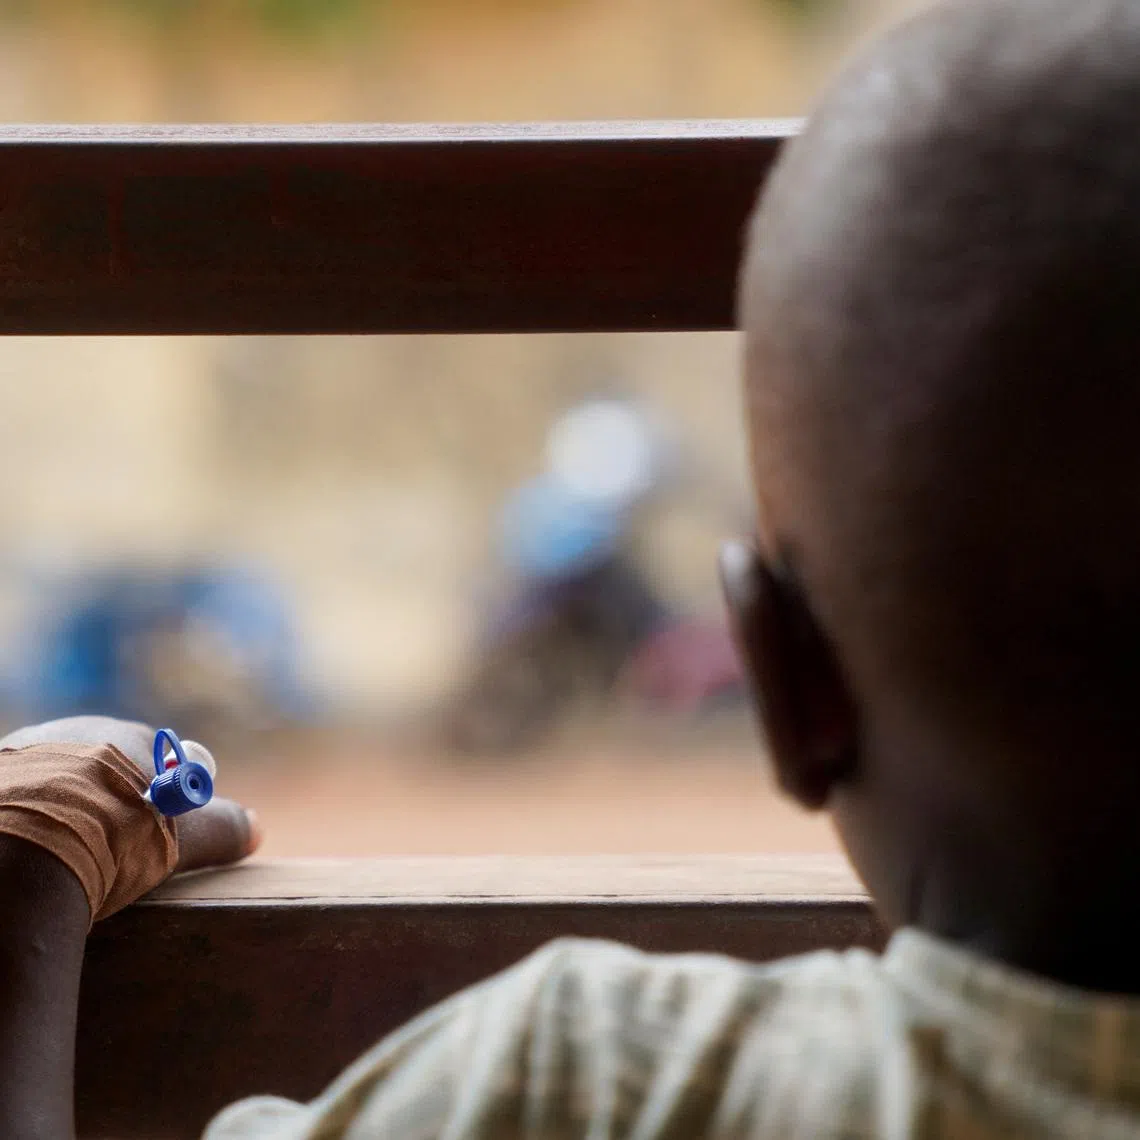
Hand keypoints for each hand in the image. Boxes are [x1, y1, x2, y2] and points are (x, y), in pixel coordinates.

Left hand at [0, 716, 261, 874]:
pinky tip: (36, 840)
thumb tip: (255, 828)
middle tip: (125, 846)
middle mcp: (90, 729)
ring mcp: (35, 746)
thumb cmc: (111, 840)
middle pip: (124, 763)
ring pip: (72, 771)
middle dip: (131, 795)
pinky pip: (27, 784)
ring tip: (73, 848)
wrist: (15, 849)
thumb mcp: (180, 840)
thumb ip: (224, 828)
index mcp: (142, 738)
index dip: (192, 795)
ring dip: (80, 798)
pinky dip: (37, 806)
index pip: (185, 759)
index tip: (181, 828)